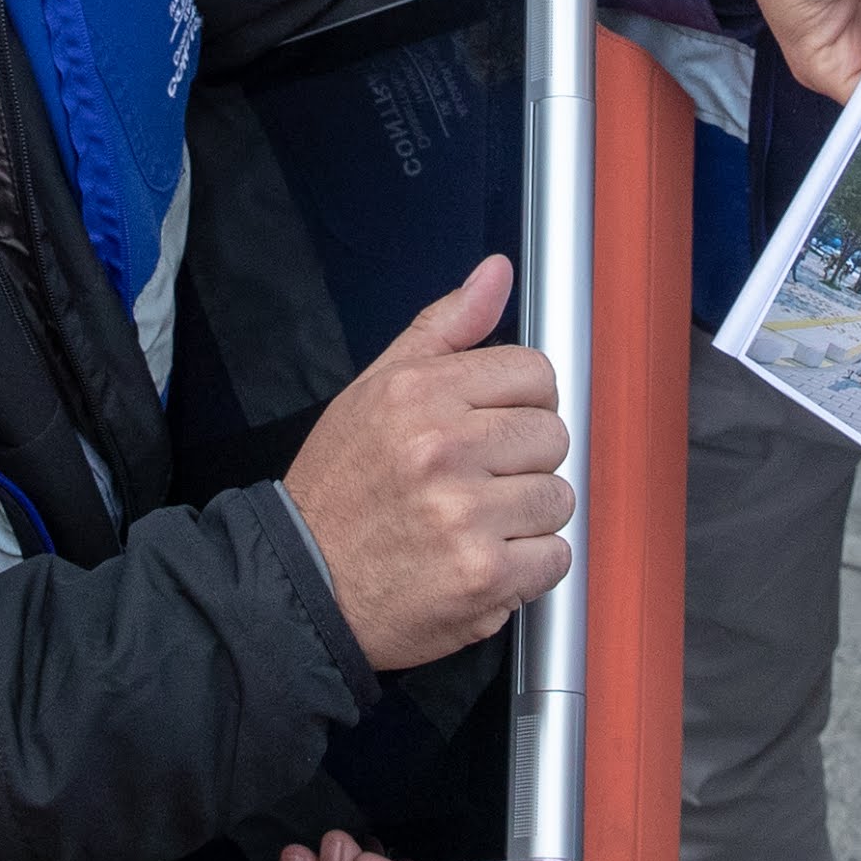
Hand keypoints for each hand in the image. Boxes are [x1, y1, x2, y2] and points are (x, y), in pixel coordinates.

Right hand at [283, 256, 573, 670]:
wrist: (302, 586)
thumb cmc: (340, 491)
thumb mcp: (376, 390)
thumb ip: (443, 328)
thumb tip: (495, 273)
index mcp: (419, 394)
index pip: (534, 372)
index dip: (519, 404)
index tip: (491, 430)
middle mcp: (443, 448)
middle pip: (552, 434)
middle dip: (521, 462)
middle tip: (473, 484)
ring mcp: (465, 515)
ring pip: (559, 497)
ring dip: (526, 518)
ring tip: (472, 526)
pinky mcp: (484, 577)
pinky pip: (556, 557)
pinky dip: (528, 568)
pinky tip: (480, 561)